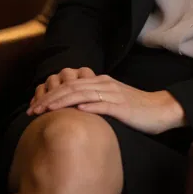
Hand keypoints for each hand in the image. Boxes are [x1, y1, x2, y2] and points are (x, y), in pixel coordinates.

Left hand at [29, 74, 185, 134]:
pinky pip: (104, 106)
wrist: (160, 109)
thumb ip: (93, 100)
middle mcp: (104, 84)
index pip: (69, 85)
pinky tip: (77, 111)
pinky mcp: (123, 107)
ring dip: (62, 102)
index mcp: (100, 82)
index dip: (50, 94)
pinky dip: (89, 107)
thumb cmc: (135, 108)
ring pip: (83, 94)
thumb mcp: (111, 99)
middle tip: (32, 110)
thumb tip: (71, 109)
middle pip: (71, 88)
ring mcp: (114, 94)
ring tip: (46, 110)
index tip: (34, 106)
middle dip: (49, 98)